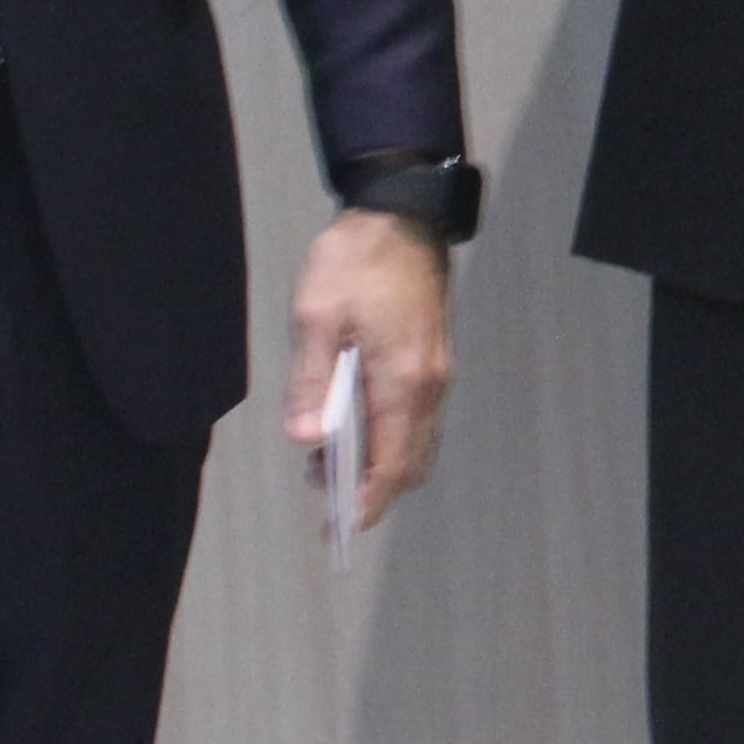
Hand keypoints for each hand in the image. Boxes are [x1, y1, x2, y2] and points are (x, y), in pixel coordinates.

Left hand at [286, 208, 455, 530]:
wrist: (401, 215)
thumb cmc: (354, 263)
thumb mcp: (316, 317)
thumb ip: (311, 383)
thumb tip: (305, 440)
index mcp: (402, 381)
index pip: (391, 463)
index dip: (367, 501)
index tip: (341, 528)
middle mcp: (429, 385)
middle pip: (411, 462)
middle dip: (374, 491)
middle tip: (325, 498)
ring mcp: (437, 373)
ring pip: (419, 443)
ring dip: (382, 465)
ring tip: (329, 465)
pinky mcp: (434, 360)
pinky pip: (420, 419)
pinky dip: (393, 440)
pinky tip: (355, 430)